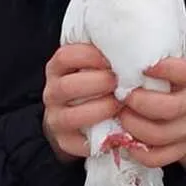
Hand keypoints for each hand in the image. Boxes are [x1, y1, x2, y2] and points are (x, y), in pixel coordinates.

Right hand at [42, 42, 118, 163]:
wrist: (77, 118)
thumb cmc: (94, 84)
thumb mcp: (93, 65)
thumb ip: (104, 55)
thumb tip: (133, 42)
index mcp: (58, 68)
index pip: (65, 56)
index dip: (89, 56)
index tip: (111, 59)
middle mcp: (52, 92)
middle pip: (66, 86)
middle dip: (97, 83)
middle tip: (119, 83)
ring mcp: (56, 117)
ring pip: (71, 116)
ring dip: (100, 109)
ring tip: (120, 105)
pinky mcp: (64, 140)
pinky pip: (77, 143)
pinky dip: (98, 138)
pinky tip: (116, 128)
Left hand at [119, 58, 185, 172]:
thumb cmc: (178, 93)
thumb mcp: (175, 75)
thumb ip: (157, 68)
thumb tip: (119, 56)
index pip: (182, 72)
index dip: (163, 69)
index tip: (143, 68)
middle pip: (167, 107)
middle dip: (139, 103)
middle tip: (122, 98)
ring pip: (158, 134)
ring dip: (133, 127)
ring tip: (121, 118)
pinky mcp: (179, 151)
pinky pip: (157, 157)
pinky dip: (138, 152)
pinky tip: (127, 141)